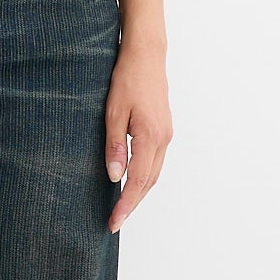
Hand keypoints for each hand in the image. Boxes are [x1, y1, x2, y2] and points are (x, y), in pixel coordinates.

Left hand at [104, 40, 172, 232]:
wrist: (146, 56)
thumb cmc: (126, 80)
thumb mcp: (113, 113)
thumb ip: (114, 147)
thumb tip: (115, 177)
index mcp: (150, 137)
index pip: (138, 181)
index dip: (125, 204)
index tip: (114, 222)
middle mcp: (163, 139)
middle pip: (149, 182)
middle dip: (132, 204)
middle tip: (115, 222)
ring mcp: (166, 135)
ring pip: (154, 174)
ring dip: (139, 193)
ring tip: (122, 208)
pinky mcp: (163, 130)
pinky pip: (155, 162)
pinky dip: (144, 177)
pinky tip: (132, 182)